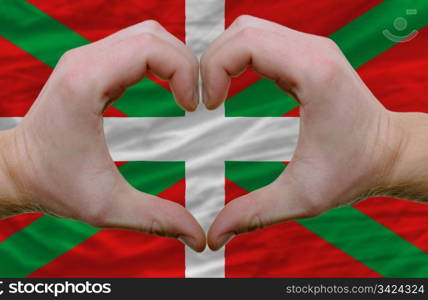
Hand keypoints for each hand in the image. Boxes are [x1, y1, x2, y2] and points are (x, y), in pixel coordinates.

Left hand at [0, 20, 205, 251]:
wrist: (17, 170)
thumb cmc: (54, 185)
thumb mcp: (108, 207)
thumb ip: (158, 219)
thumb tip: (198, 238)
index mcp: (86, 84)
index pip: (150, 48)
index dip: (185, 72)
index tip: (193, 108)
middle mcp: (84, 60)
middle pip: (153, 35)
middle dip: (186, 62)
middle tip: (196, 100)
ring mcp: (85, 58)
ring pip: (145, 35)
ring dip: (174, 59)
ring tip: (185, 95)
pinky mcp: (89, 64)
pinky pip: (133, 47)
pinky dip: (159, 61)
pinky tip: (168, 88)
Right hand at [202, 15, 423, 249]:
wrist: (388, 153)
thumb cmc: (354, 171)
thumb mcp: (301, 197)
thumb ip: (253, 213)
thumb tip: (213, 235)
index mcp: (313, 73)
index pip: (246, 43)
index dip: (213, 69)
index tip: (208, 106)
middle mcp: (313, 50)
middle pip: (242, 29)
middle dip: (211, 60)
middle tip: (204, 99)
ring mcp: (311, 47)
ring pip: (249, 28)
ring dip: (223, 56)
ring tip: (215, 92)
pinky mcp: (308, 54)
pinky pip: (262, 39)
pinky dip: (239, 56)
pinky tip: (232, 84)